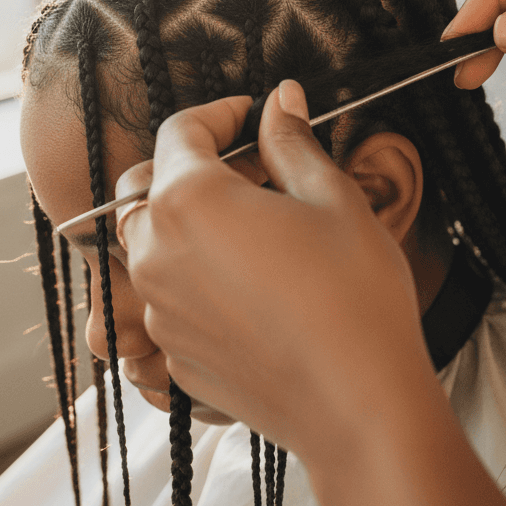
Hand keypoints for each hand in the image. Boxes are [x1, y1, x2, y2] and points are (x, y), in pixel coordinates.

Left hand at [117, 83, 505, 505]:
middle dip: (190, 165)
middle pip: (147, 184)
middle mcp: (156, 253)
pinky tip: (250, 283)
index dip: (219, 112)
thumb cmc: (354, 296)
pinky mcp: (173, 353)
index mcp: (189, 201)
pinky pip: (165, 294)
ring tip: (252, 226)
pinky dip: (192, 274)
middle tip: (251, 170)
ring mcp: (158, 309)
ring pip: (150, 241)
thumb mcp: (333, 199)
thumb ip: (291, 142)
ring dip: (187, 220)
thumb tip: (280, 99)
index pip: (179, 130)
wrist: (358, 406)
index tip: (253, 116)